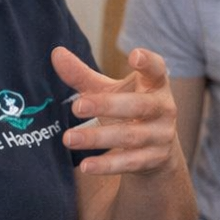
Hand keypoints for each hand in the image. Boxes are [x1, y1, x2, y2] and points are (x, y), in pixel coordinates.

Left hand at [52, 46, 182, 175]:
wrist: (157, 150)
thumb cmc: (128, 110)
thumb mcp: (108, 91)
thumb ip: (83, 75)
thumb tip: (56, 53)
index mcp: (154, 85)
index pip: (157, 70)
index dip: (148, 62)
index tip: (134, 55)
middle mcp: (163, 108)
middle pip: (138, 106)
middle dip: (107, 105)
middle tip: (76, 106)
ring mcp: (161, 135)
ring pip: (130, 136)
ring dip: (98, 138)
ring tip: (69, 138)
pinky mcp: (155, 159)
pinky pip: (130, 162)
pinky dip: (107, 165)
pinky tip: (86, 166)